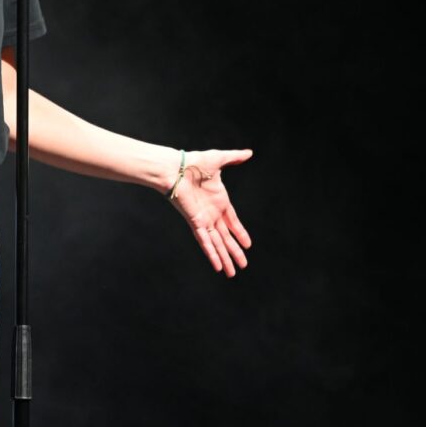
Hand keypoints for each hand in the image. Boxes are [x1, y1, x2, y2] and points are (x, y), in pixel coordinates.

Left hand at [166, 148, 253, 277]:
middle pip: (226, 238)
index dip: (240, 234)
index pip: (233, 222)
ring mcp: (204, 220)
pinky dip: (212, 254)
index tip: (248, 245)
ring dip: (225, 258)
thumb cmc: (194, 163)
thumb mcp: (219, 160)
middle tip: (243, 265)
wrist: (176, 168)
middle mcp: (212, 214)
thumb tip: (249, 152)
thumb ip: (234, 158)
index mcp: (219, 201)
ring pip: (217, 244)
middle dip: (235, 252)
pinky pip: (205, 242)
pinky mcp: (196, 223)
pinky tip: (217, 266)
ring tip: (232, 273)